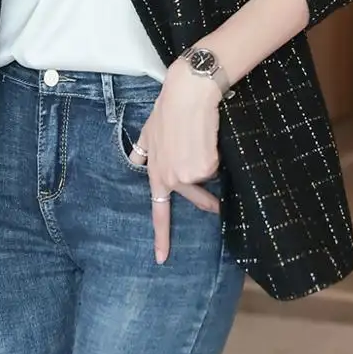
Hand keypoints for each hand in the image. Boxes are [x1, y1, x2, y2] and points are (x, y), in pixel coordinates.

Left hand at [129, 57, 223, 263]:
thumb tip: (134, 161)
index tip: (161, 258)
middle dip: (207, 198)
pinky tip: (207, 136)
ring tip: (201, 140)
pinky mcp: (206, 168)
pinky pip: (217, 166)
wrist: (187, 95)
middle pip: (195, 196)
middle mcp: (171, 179)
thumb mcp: (148, 132)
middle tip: (212, 187)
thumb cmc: (168, 110)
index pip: (158, 211)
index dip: (161, 236)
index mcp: (156, 174)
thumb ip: (142, 151)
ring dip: (208, 162)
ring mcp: (189, 176)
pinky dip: (216, 154)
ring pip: (208, 178)